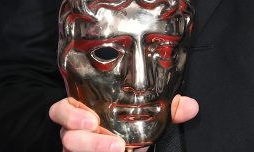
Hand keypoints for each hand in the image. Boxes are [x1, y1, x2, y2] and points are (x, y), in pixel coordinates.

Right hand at [49, 95, 198, 151]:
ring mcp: (77, 149)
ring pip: (71, 149)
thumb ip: (168, 110)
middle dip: (86, 139)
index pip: (62, 109)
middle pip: (67, 135)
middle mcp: (75, 133)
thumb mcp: (148, 116)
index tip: (91, 118)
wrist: (125, 147)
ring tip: (116, 149)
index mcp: (85, 112)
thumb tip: (190, 107)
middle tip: (111, 141)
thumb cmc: (129, 128)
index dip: (70, 113)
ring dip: (93, 149)